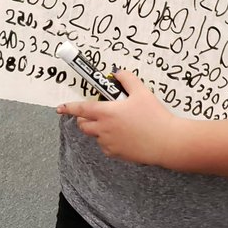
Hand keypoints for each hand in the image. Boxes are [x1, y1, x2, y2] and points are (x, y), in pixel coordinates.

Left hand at [57, 69, 182, 167]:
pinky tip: (126, 135)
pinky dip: (109, 139)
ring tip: (119, 123)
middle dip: (84, 118)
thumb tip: (118, 73)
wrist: (167, 142)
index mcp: (107, 112)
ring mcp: (109, 143)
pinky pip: (106, 146)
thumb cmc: (155, 117)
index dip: (68, 107)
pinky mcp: (116, 154)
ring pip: (95, 135)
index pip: (81, 108)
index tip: (60, 108)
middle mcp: (104, 129)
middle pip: (83, 124)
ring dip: (99, 128)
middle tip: (98, 112)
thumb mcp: (142, 92)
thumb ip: (127, 79)